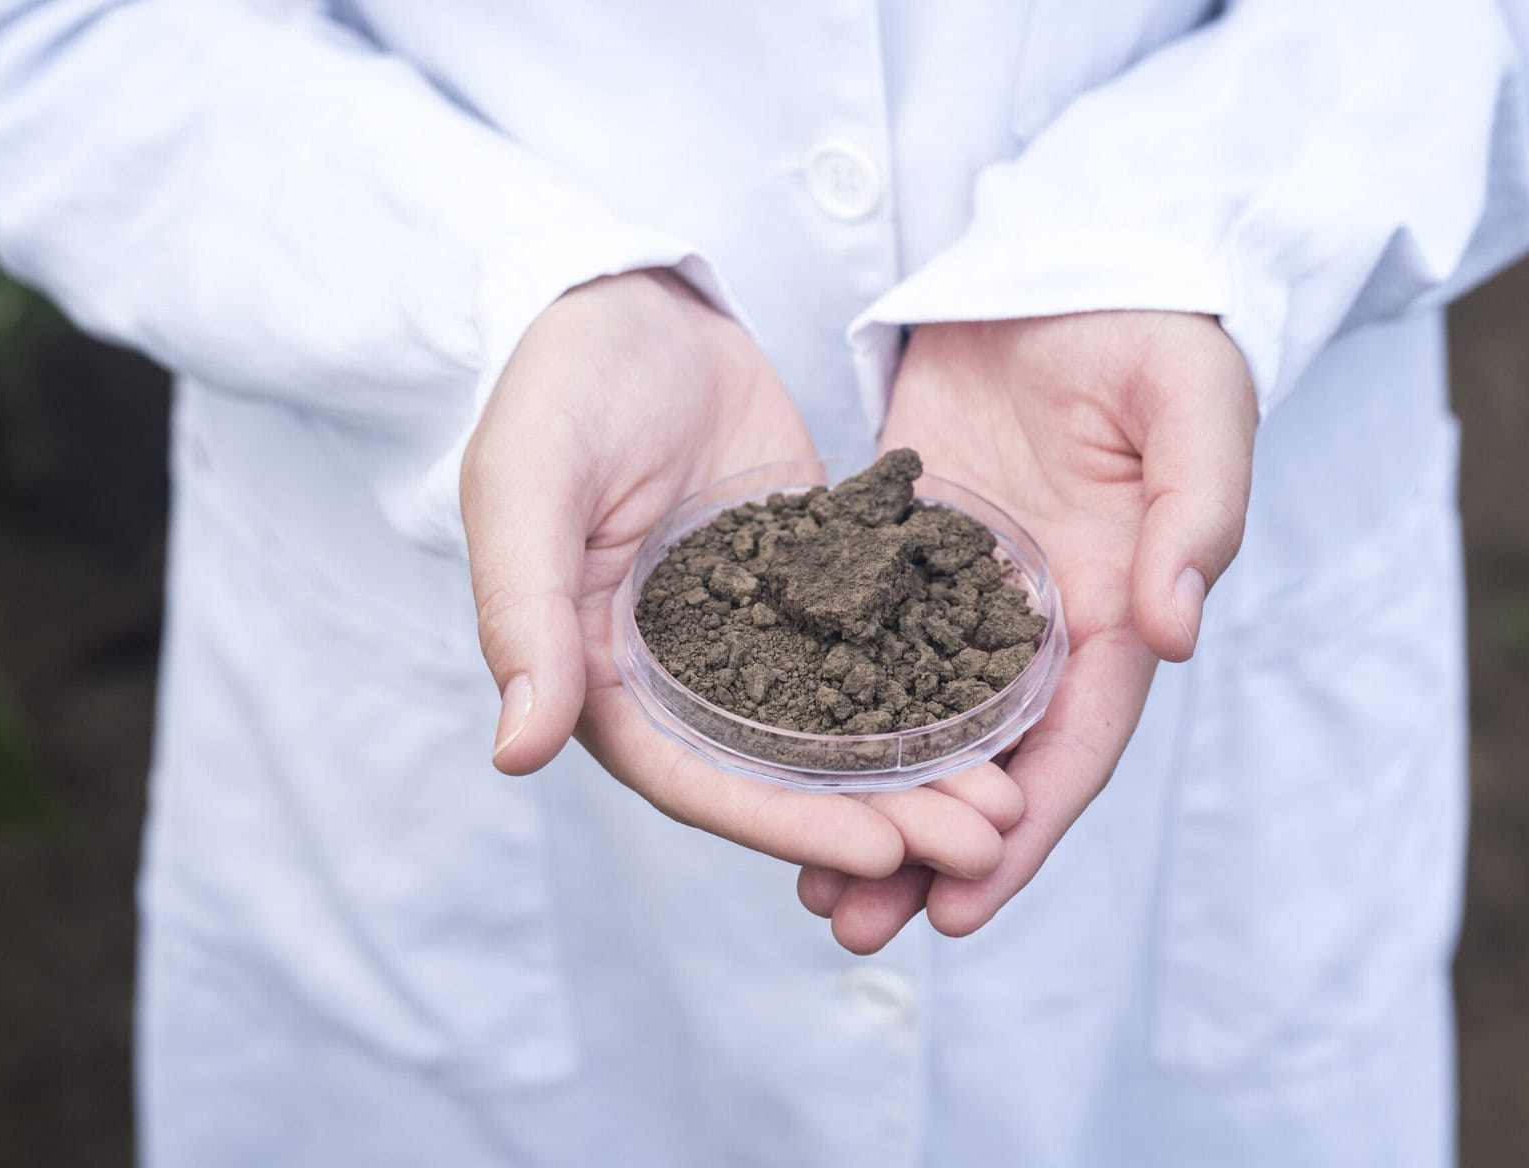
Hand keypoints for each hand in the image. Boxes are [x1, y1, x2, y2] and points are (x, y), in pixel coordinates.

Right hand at [462, 270, 1021, 882]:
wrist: (635, 303)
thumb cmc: (559, 388)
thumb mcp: (528, 487)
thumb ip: (523, 613)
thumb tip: (519, 752)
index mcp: (604, 678)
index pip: (697, 779)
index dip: (784, 823)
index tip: (882, 851)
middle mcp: (684, 678)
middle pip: (784, 774)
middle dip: (882, 816)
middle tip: (984, 843)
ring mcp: (755, 633)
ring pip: (840, 726)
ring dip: (919, 770)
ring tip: (1009, 798)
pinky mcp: (813, 583)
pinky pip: (874, 645)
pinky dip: (931, 683)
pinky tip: (1004, 706)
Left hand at [797, 311, 1255, 948]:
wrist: (1074, 262)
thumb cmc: (1155, 330)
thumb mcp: (1194, 408)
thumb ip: (1195, 512)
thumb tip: (1178, 629)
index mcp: (1117, 610)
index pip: (1072, 748)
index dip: (1023, 835)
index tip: (961, 910)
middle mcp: (1037, 625)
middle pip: (984, 764)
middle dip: (925, 851)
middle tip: (853, 925)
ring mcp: (964, 595)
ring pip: (915, 723)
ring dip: (866, 802)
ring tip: (805, 881)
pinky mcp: (901, 551)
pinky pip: (860, 643)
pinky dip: (826, 707)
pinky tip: (769, 756)